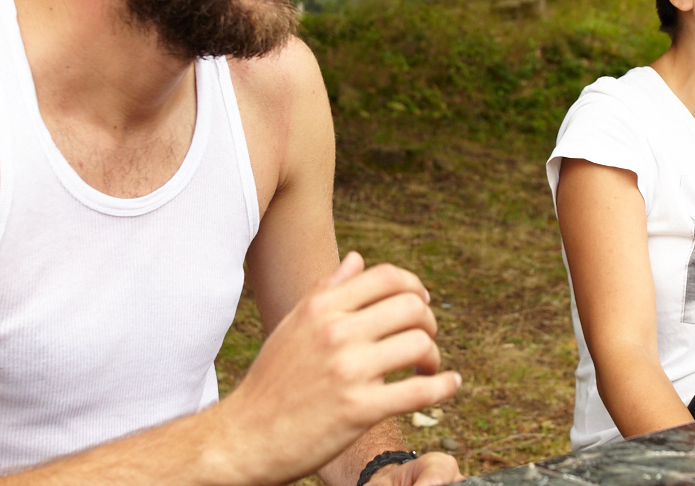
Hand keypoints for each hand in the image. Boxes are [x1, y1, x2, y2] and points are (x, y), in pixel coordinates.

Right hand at [210, 253, 461, 484]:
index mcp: (320, 307)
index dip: (414, 287)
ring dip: (434, 357)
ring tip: (428, 369)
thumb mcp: (292, 326)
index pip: (386, 277)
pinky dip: (444, 387)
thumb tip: (357, 258)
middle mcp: (336, 331)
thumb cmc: (271, 382)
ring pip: (419, 344)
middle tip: (424, 341)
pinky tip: (449, 385)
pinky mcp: (360, 409)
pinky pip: (419, 391)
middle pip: (411, 306)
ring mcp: (349, 370)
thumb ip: (327, 290)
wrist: (245, 437)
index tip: (421, 304)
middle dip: (428, 322)